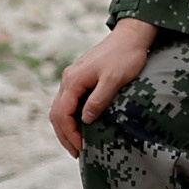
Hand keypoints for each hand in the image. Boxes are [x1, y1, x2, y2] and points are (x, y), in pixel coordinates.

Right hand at [44, 18, 156, 156]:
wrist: (131, 36)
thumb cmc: (125, 56)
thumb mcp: (114, 80)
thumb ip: (99, 100)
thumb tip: (85, 120)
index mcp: (73, 80)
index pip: (62, 113)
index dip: (70, 134)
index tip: (81, 148)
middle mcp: (68, 79)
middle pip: (57, 113)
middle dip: (64, 135)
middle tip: (77, 153)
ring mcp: (73, 78)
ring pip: (60, 107)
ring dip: (66, 128)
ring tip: (76, 145)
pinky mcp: (80, 77)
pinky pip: (69, 101)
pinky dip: (70, 117)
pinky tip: (80, 126)